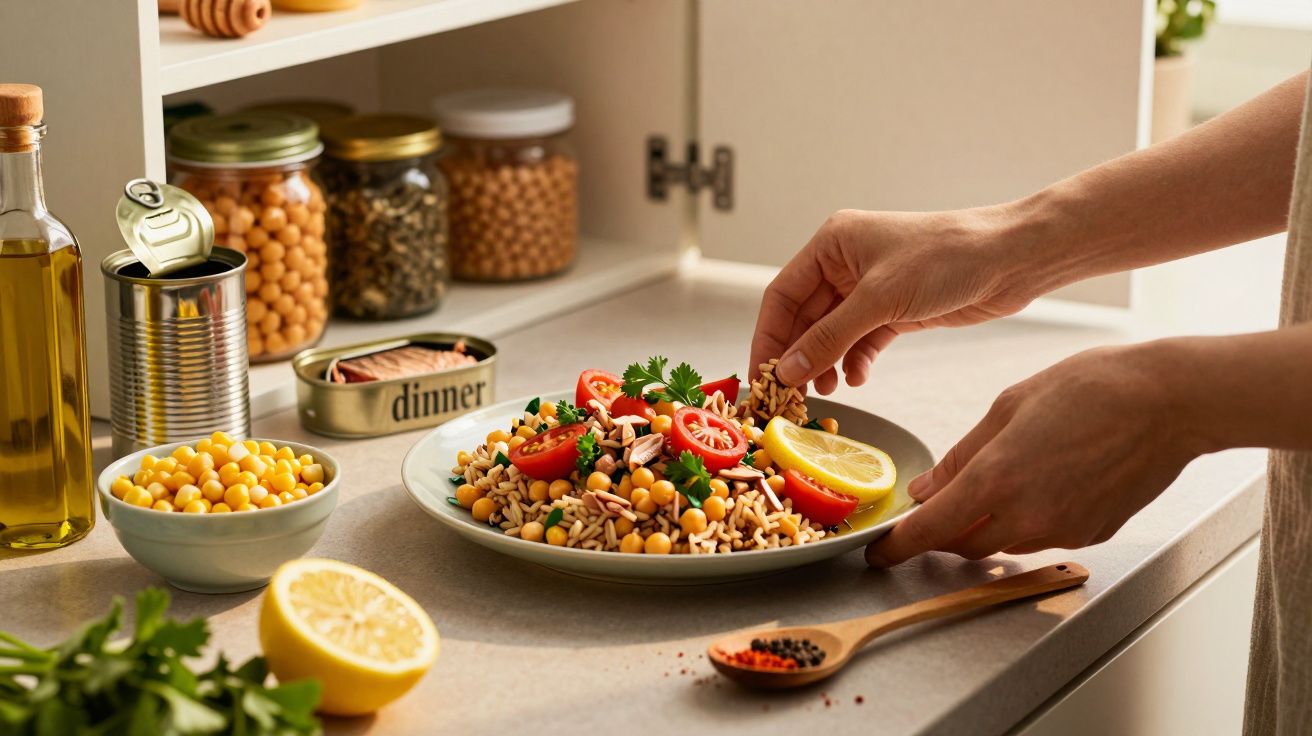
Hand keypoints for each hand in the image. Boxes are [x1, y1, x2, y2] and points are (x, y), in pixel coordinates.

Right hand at [750, 206, 1042, 392]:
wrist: (1011, 259)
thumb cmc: (947, 257)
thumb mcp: (880, 298)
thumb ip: (830, 336)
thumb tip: (788, 370)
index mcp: (832, 244)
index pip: (782, 296)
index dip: (768, 338)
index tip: (761, 377)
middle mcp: (846, 264)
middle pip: (804, 318)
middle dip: (797, 357)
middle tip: (788, 396)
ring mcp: (871, 288)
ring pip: (831, 334)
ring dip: (824, 364)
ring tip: (825, 393)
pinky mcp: (895, 310)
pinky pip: (860, 341)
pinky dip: (854, 362)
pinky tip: (856, 379)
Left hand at [865, 342, 1203, 566]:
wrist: (1171, 402)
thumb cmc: (1093, 388)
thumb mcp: (1010, 405)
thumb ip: (963, 454)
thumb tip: (928, 488)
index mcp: (997, 479)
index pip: (930, 531)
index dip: (899, 547)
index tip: (880, 552)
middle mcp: (1028, 516)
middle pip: (964, 544)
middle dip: (942, 531)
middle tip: (937, 506)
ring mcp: (1063, 531)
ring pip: (1003, 544)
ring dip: (985, 525)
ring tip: (996, 482)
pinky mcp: (1091, 534)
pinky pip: (1041, 538)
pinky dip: (1026, 521)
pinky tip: (1040, 483)